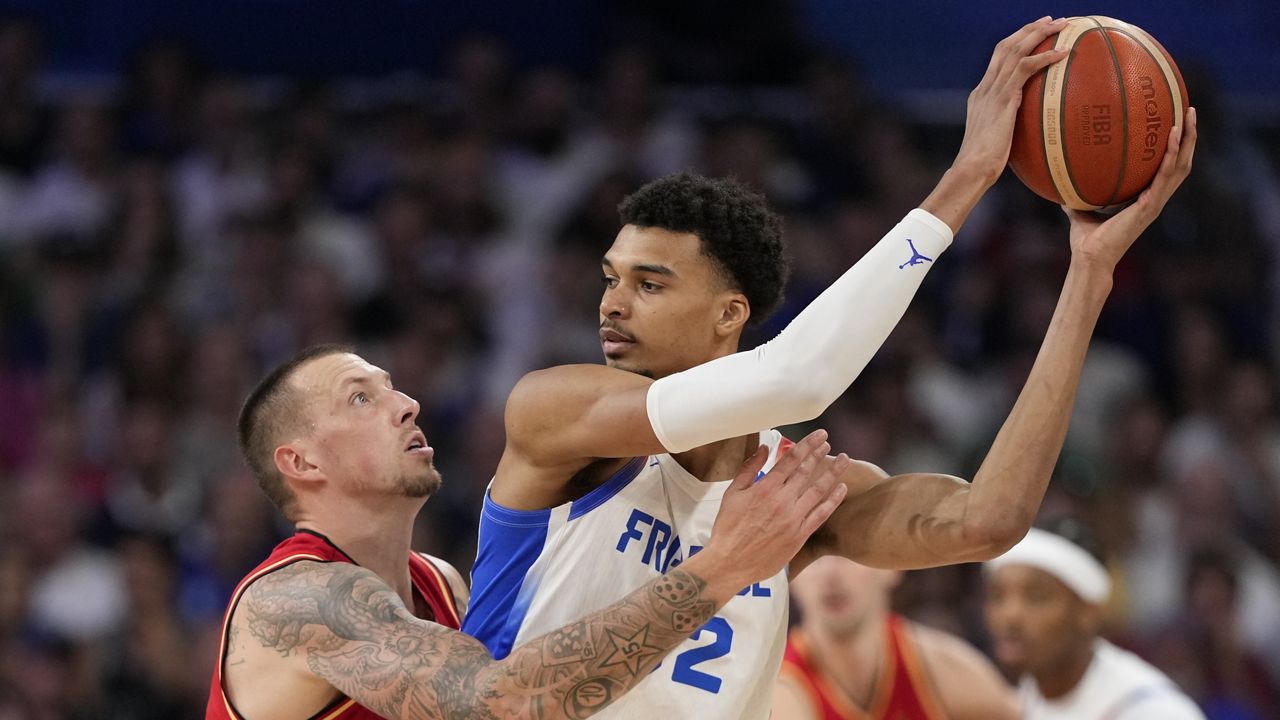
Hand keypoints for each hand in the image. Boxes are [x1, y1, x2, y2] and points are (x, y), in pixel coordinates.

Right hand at [697, 429, 849, 592]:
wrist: (730, 562)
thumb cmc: (728, 528)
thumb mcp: (732, 494)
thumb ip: (749, 469)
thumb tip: (765, 448)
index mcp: (765, 488)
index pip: (791, 460)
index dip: (808, 445)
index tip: (820, 435)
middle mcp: (782, 501)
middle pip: (807, 471)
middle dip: (820, 454)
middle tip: (829, 443)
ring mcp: (793, 518)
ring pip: (818, 490)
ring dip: (833, 473)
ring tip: (844, 460)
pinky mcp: (800, 535)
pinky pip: (821, 514)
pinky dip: (833, 500)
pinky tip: (842, 488)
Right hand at [953, 17, 1068, 182]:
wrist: (972, 168)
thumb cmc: (984, 164)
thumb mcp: (995, 141)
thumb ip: (1007, 129)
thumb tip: (1025, 135)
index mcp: (981, 95)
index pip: (998, 59)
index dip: (1016, 42)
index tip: (1034, 33)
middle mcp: (985, 88)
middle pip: (1005, 46)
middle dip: (1029, 29)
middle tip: (1050, 20)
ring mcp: (992, 91)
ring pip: (1015, 50)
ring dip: (1039, 33)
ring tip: (1060, 25)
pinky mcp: (1003, 98)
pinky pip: (1025, 68)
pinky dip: (1044, 57)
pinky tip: (1062, 52)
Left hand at [1065, 107, 1197, 272]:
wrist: (1089, 257)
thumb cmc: (1086, 239)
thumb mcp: (1079, 209)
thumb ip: (1076, 194)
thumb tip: (1060, 178)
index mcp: (1144, 198)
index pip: (1166, 168)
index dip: (1174, 147)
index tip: (1175, 122)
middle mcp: (1155, 198)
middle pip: (1181, 162)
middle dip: (1189, 136)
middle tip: (1190, 109)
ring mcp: (1155, 202)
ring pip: (1181, 166)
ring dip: (1188, 140)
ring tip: (1189, 115)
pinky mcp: (1150, 206)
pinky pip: (1165, 176)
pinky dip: (1171, 155)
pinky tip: (1172, 136)